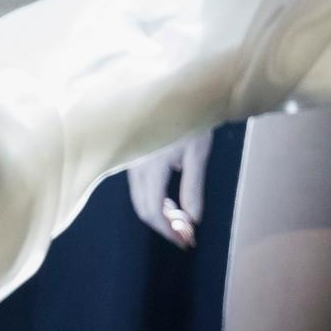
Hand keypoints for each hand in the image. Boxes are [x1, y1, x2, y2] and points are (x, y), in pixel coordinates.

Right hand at [125, 130, 211, 248]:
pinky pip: (140, 186)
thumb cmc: (194, 119)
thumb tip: (193, 220)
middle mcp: (134, 167)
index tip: (186, 240)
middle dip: (164, 225)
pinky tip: (171, 201)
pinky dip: (155, 198)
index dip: (168, 229)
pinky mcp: (134, 157)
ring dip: (159, 212)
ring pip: (140, 197)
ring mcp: (131, 162)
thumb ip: (193, 188)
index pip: (151, 210)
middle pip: (143, 207)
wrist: (183, 90)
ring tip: (182, 218)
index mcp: (149, 167)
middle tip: (185, 235)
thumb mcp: (198, 154)